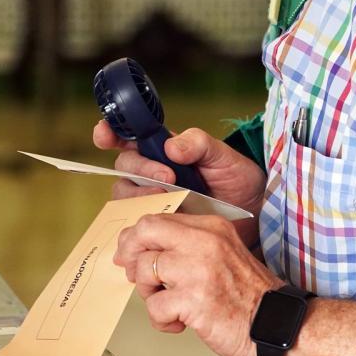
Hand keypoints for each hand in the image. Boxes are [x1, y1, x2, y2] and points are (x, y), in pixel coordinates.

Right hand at [93, 121, 265, 214]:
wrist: (250, 214)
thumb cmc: (236, 179)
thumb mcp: (223, 155)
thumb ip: (198, 144)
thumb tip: (171, 147)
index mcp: (162, 149)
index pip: (128, 137)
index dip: (110, 133)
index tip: (104, 134)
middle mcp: (150, 172)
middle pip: (124, 167)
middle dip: (141, 169)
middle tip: (168, 178)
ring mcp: (151, 198)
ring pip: (124, 194)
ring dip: (140, 195)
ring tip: (168, 198)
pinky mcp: (156, 222)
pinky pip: (134, 221)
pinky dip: (139, 219)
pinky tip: (159, 218)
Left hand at [114, 213, 282, 355]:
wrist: (276, 324)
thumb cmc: (247, 293)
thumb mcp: (222, 252)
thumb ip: (188, 244)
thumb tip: (141, 246)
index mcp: (211, 227)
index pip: (158, 218)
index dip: (136, 237)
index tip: (130, 252)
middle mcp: (204, 242)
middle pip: (145, 232)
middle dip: (130, 254)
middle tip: (133, 273)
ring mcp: (198, 270)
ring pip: (143, 270)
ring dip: (148, 293)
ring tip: (168, 303)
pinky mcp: (194, 300)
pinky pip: (154, 306)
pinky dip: (161, 320)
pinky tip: (179, 322)